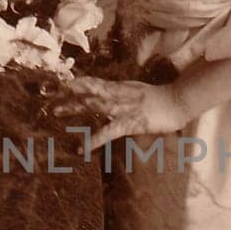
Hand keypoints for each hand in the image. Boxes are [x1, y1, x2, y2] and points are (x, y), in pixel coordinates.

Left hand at [57, 76, 190, 150]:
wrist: (179, 101)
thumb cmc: (162, 100)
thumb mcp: (140, 93)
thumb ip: (126, 95)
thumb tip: (115, 98)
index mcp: (121, 87)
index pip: (95, 82)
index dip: (78, 82)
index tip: (62, 84)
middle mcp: (119, 93)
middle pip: (89, 92)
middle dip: (69, 94)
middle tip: (51, 98)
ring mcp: (124, 107)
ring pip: (94, 105)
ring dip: (75, 107)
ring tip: (57, 112)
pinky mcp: (130, 122)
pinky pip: (109, 131)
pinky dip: (94, 139)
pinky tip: (82, 147)